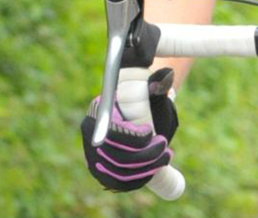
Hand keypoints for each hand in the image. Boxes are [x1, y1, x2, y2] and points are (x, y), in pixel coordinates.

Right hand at [79, 67, 178, 191]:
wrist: (137, 111)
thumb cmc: (145, 98)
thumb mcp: (152, 90)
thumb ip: (157, 84)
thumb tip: (166, 75)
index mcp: (98, 111)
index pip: (111, 133)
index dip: (133, 138)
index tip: (151, 133)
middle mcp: (91, 134)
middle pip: (115, 156)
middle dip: (145, 155)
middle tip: (165, 146)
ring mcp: (93, 153)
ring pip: (118, 171)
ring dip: (146, 168)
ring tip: (166, 156)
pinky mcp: (100, 169)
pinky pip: (115, 183)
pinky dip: (137, 180)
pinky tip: (154, 171)